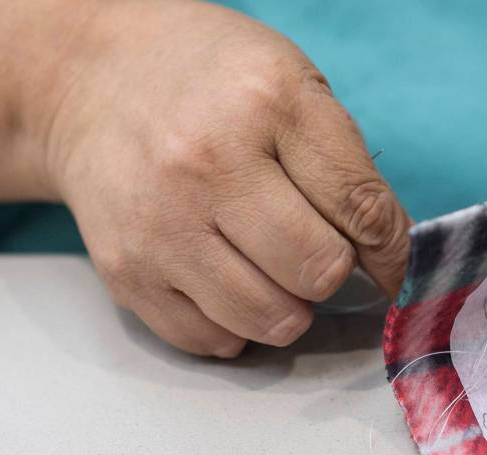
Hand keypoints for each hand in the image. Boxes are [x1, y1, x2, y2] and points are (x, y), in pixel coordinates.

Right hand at [43, 0, 408, 356]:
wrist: (94, 81)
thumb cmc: (214, 85)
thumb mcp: (296, 89)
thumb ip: (349, 170)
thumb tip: (392, 259)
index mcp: (267, 104)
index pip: (360, 208)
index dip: (392, 251)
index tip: (390, 265)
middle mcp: (207, 163)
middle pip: (319, 270)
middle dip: (332, 271)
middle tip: (315, 249)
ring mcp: (161, 223)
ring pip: (271, 320)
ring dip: (289, 308)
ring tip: (272, 269)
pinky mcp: (126, 272)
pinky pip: (214, 340)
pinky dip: (236, 325)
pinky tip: (228, 280)